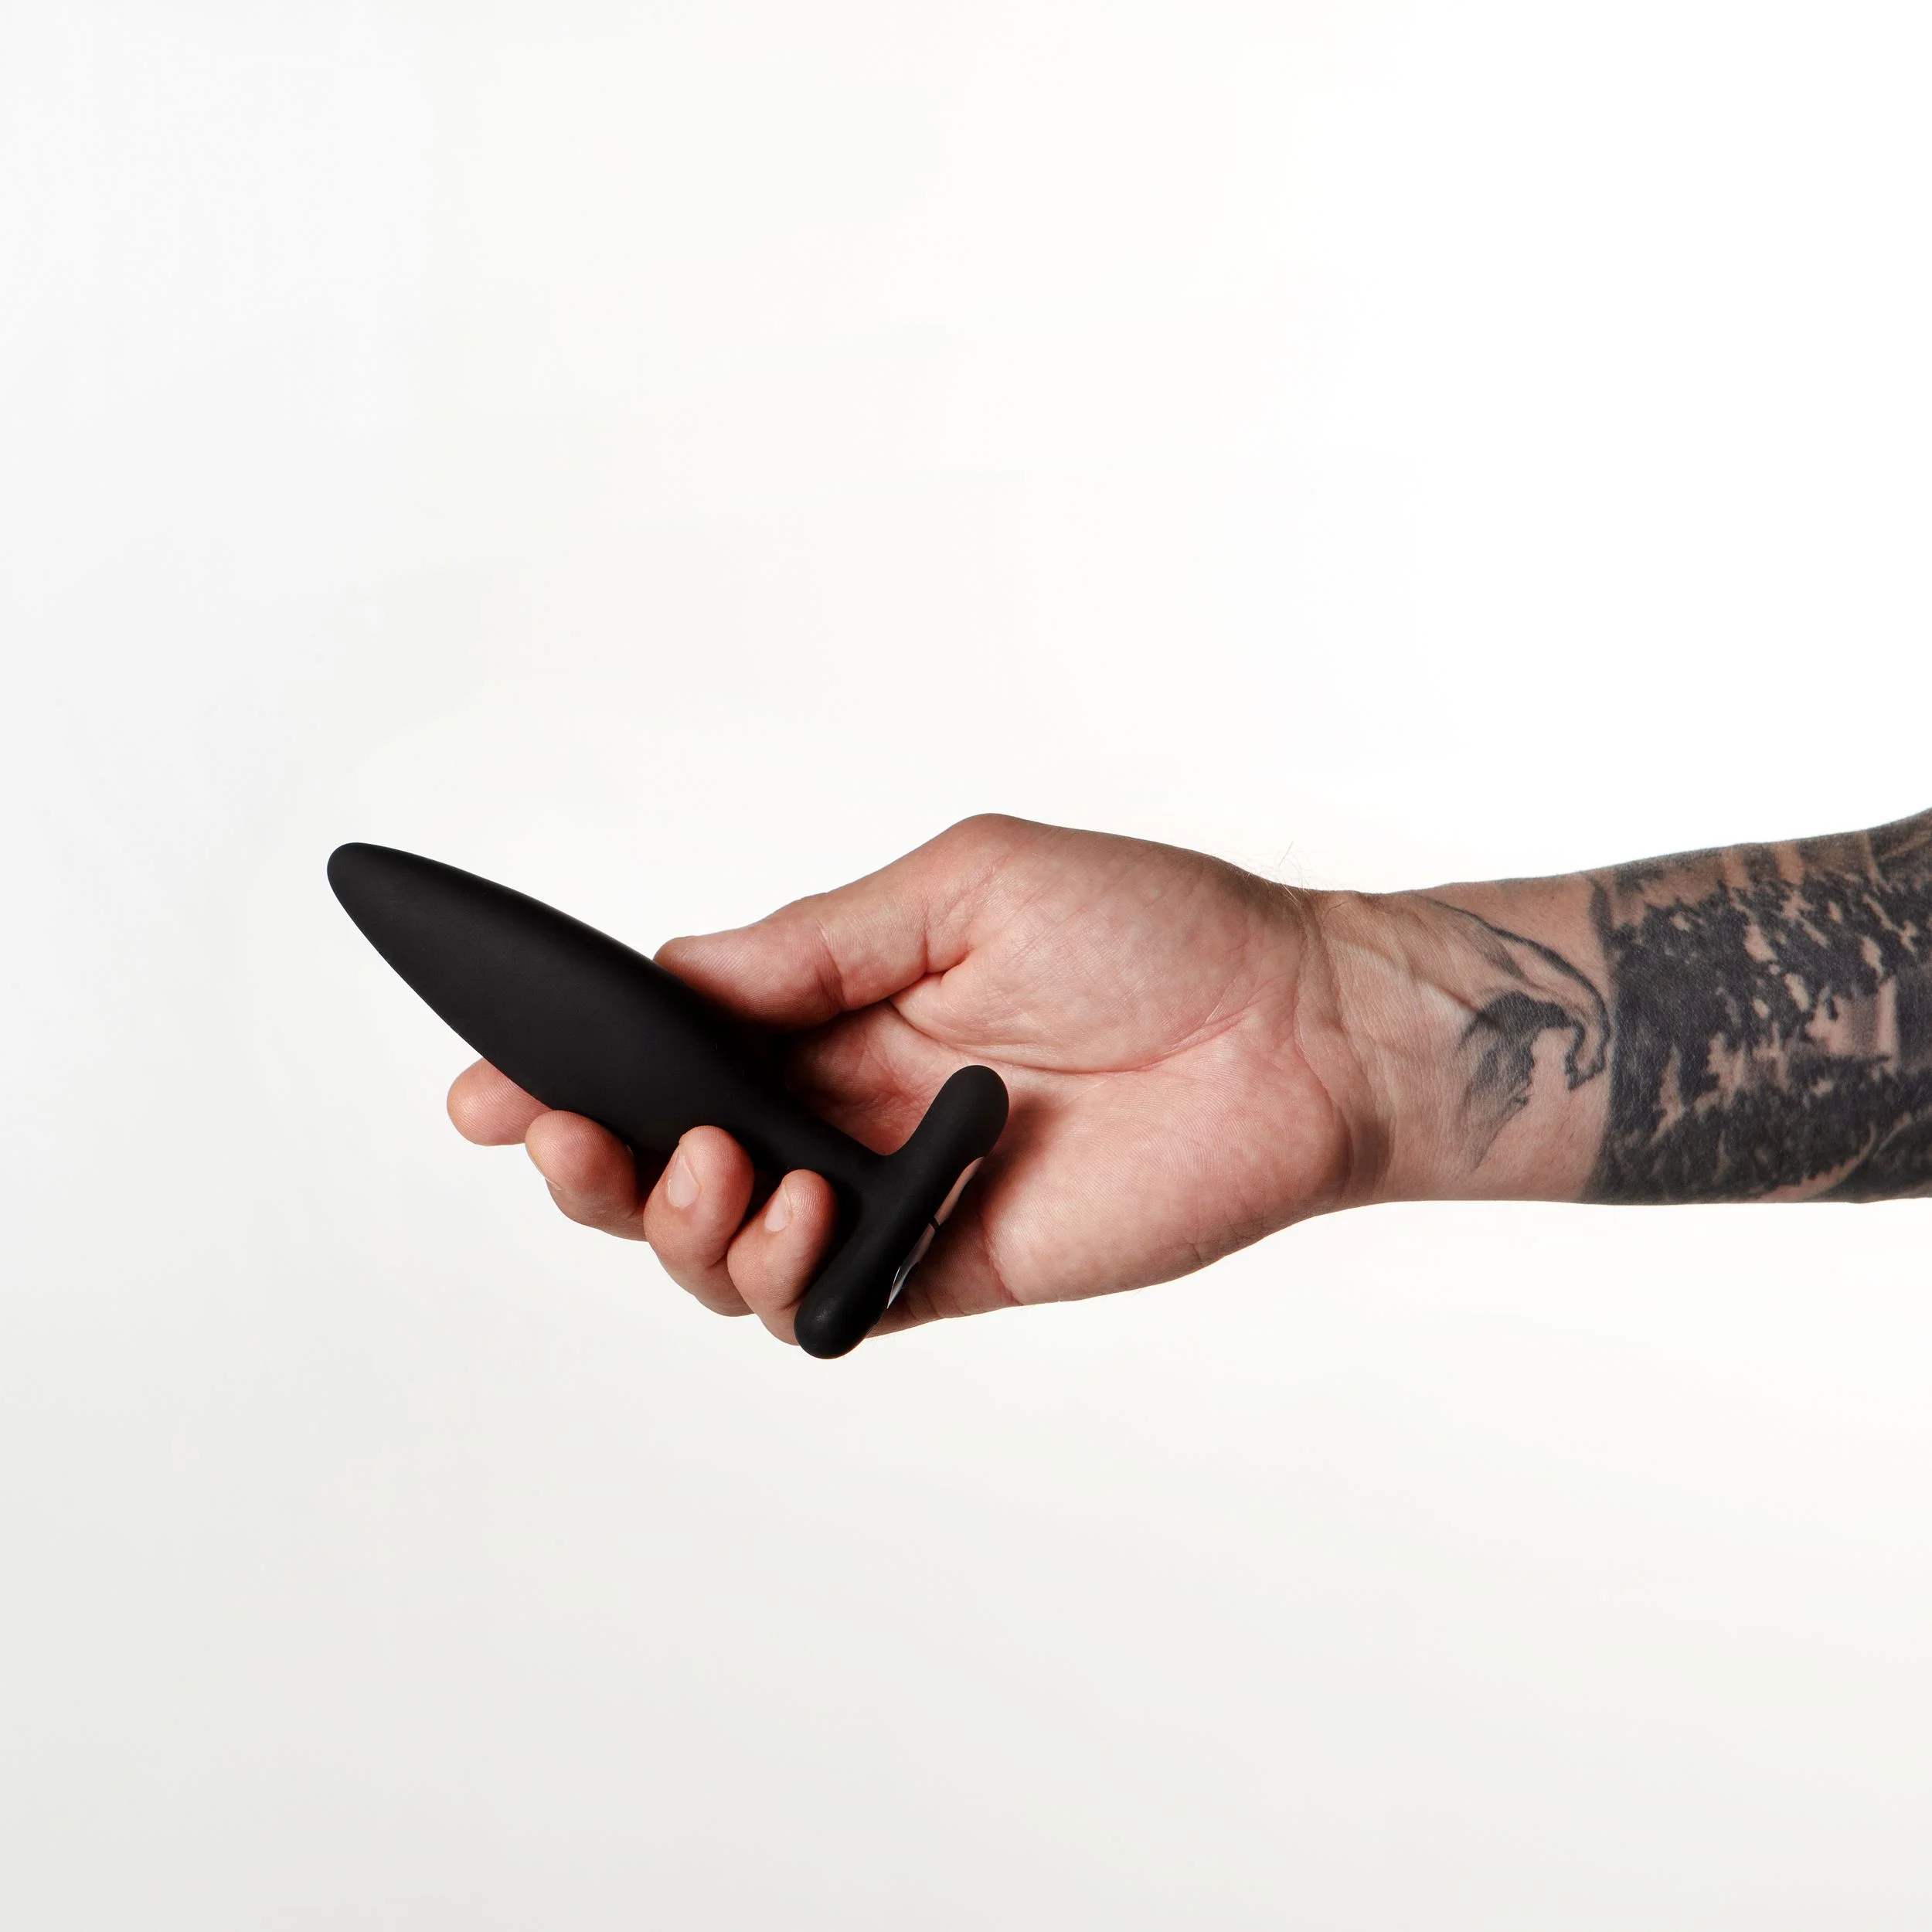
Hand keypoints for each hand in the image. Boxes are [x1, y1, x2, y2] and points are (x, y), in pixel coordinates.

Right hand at [447, 815, 1365, 1344]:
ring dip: (678, 1222)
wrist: (1294, 1028)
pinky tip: (802, 1216)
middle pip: (667, 1165)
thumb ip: (813, 948)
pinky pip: (823, 1306)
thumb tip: (672, 975)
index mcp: (837, 1011)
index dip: (572, 1069)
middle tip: (555, 1134)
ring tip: (721, 1170)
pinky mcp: (948, 1269)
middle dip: (586, 1162)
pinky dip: (782, 1277)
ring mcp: (890, 1196)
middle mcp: (846, 1108)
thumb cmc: (1153, 929)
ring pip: (724, 1251)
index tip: (488, 1077)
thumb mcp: (961, 888)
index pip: (671, 1051)